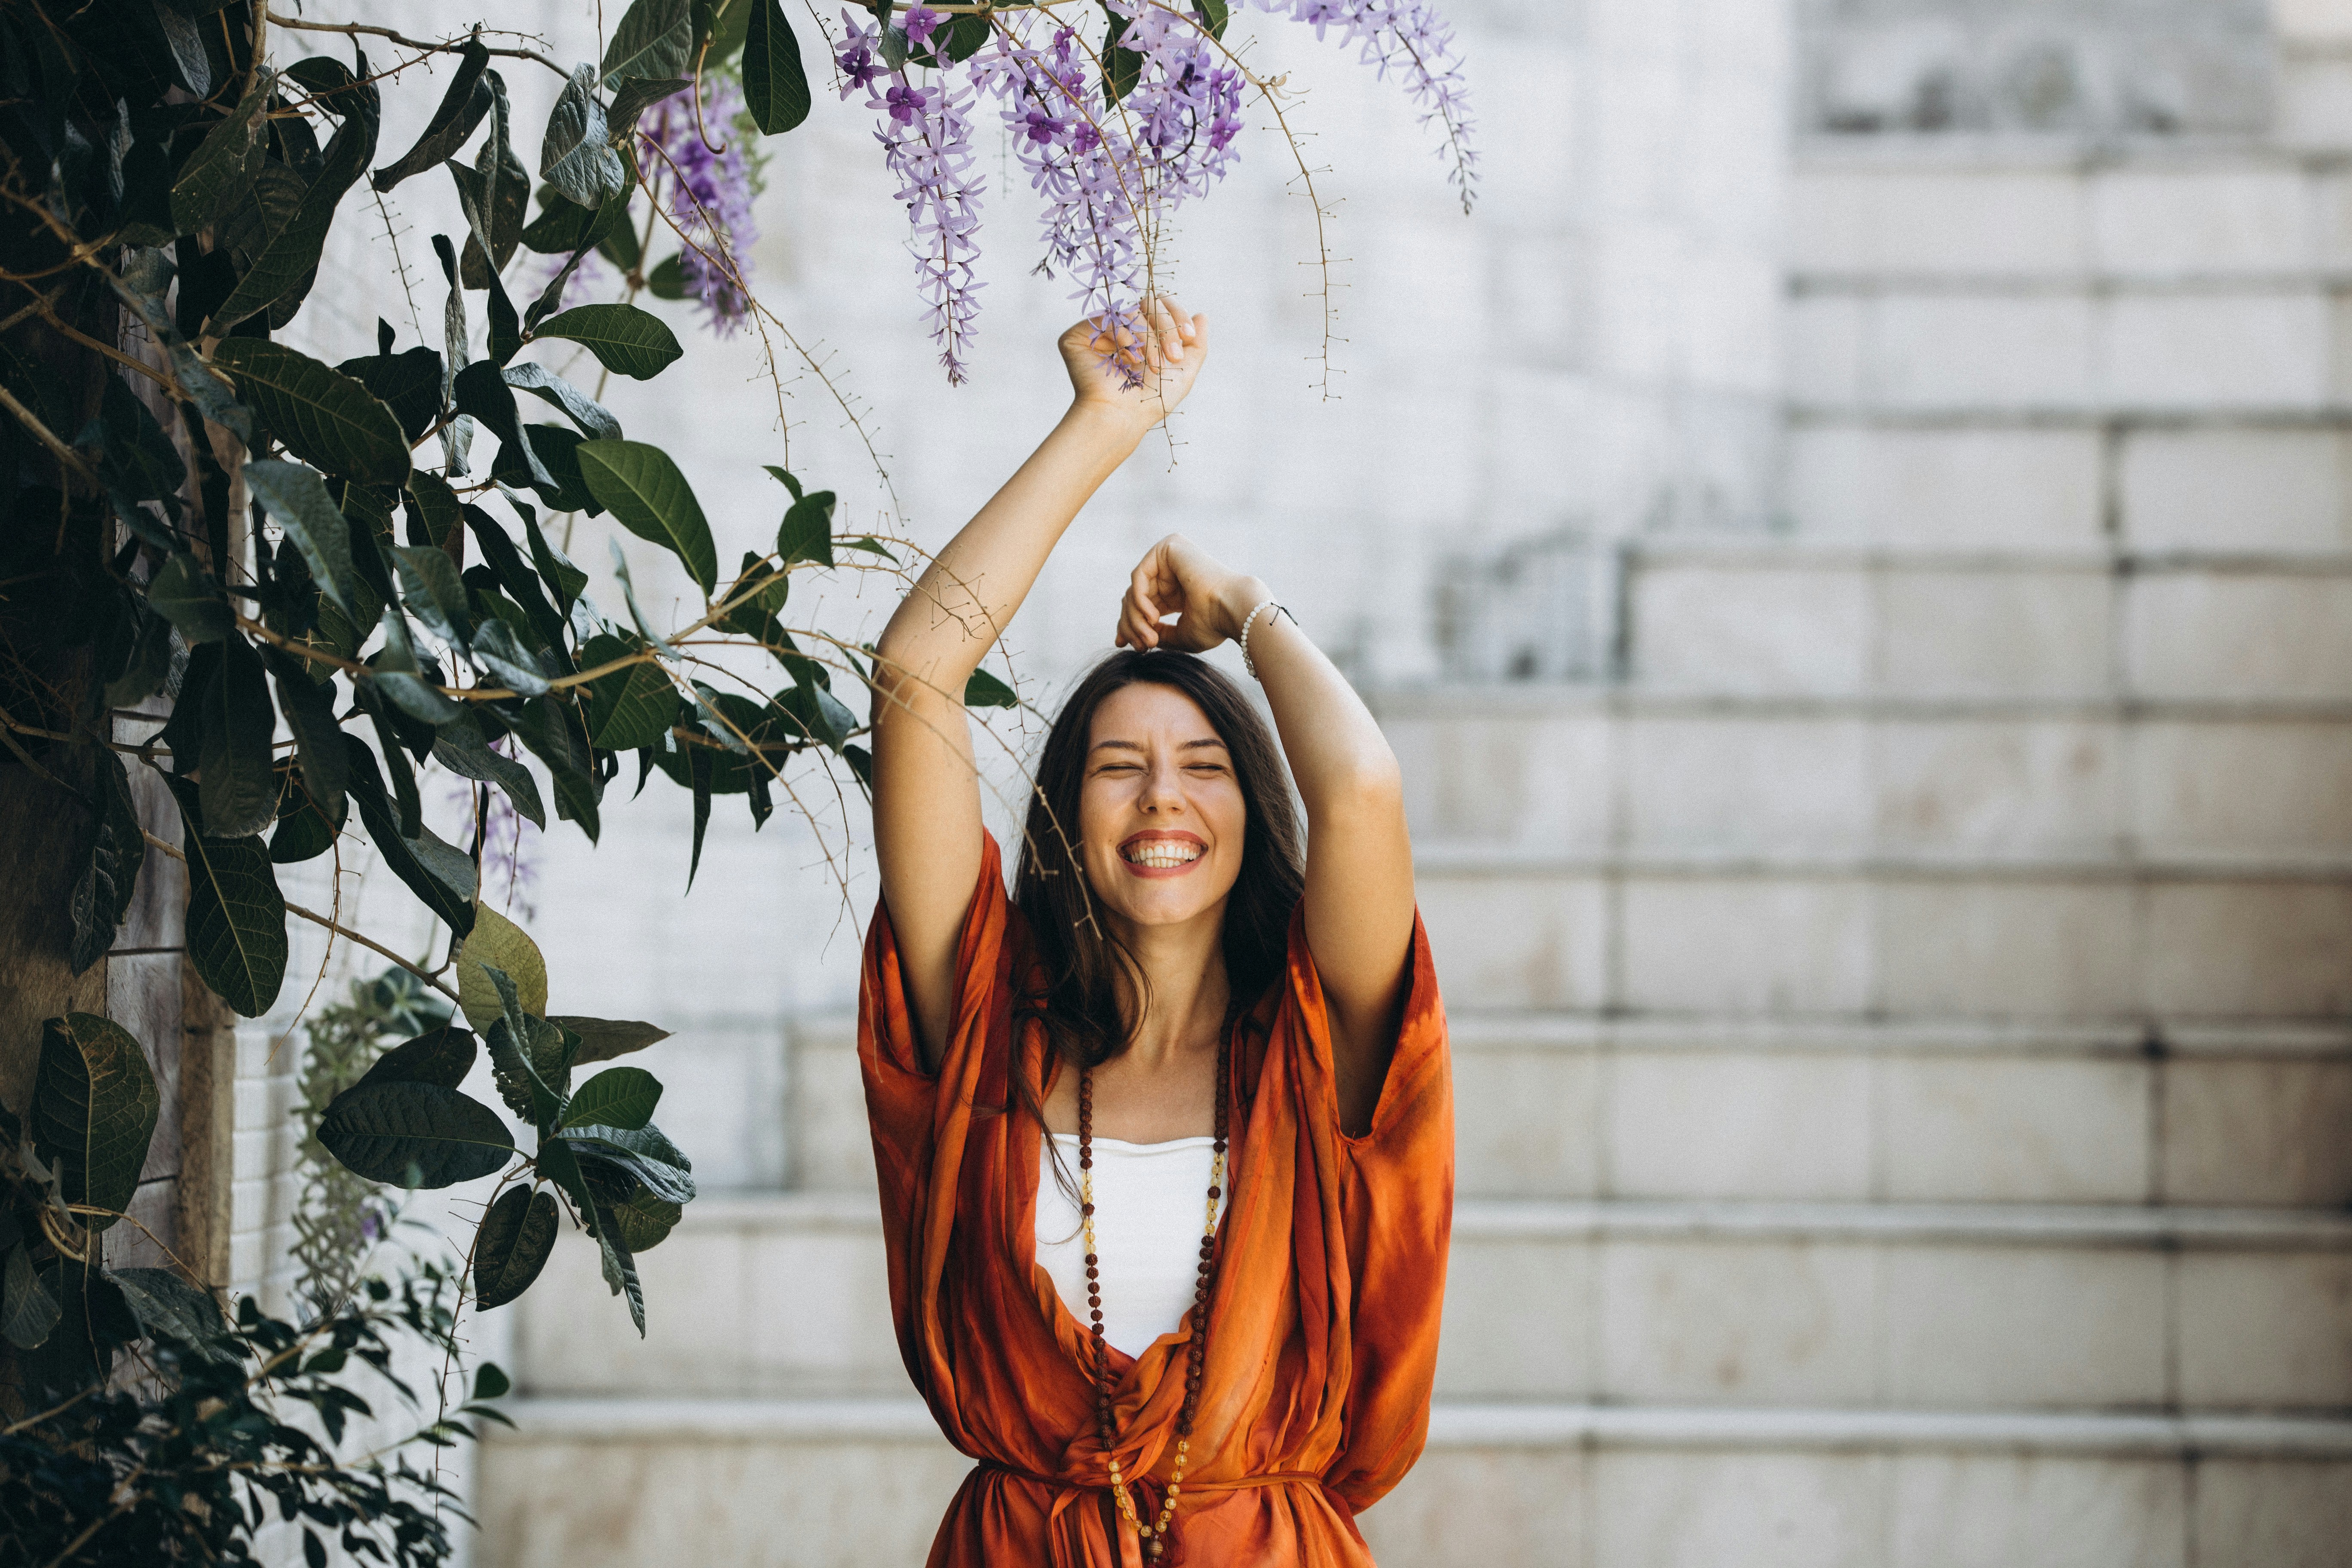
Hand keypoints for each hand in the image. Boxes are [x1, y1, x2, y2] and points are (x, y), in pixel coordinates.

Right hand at [1059, 297, 1206, 433]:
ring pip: (1130, 311)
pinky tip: (1128, 361)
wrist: (1122, 419)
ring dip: (1149, 338)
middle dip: (1167, 327)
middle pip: (1148, 303)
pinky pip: (1107, 318)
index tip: (1189, 337)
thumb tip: (1202, 315)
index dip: (1177, 316)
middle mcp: (1120, 330)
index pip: (1160, 307)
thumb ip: (1196, 345)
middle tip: (1174, 356)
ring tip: (1154, 366)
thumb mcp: (1184, 373)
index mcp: (1141, 335)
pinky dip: (1125, 336)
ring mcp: (1098, 332)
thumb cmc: (1151, 403)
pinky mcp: (1078, 336)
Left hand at [1115, 534, 1265, 653]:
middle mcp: (1172, 571)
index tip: (1122, 644)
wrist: (1232, 610)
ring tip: (1149, 638)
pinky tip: (1153, 617)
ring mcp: (1169, 557)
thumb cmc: (1213, 625)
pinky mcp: (1168, 548)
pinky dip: (1140, 600)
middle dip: (1130, 623)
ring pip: (1135, 589)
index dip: (1129, 623)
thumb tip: (1133, 639)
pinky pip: (1139, 576)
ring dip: (1136, 617)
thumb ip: (1157, 634)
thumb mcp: (1178, 635)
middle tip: (1138, 646)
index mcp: (1176, 589)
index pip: (1142, 603)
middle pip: (1134, 596)